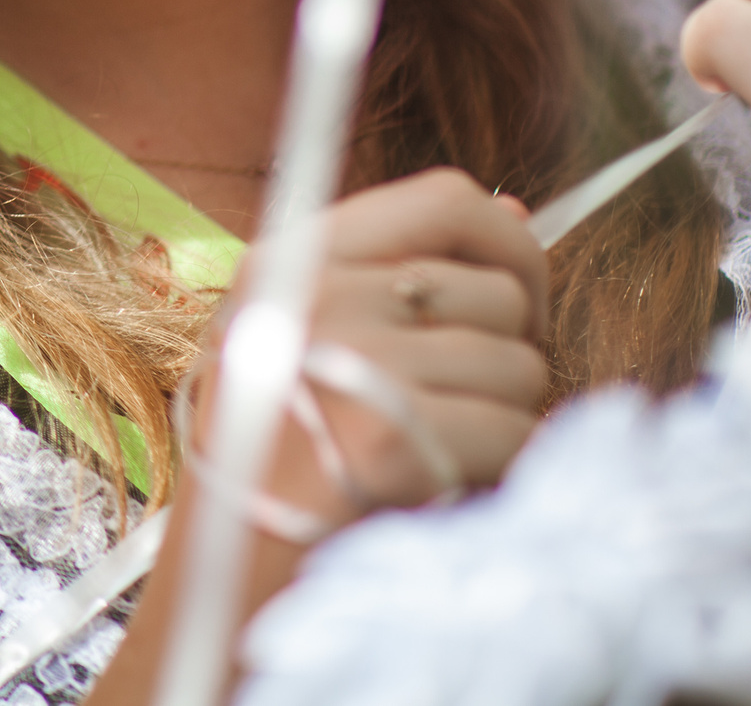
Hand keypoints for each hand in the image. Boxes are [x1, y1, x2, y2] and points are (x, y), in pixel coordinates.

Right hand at [236, 168, 550, 521]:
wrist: (232, 550)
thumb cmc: (277, 442)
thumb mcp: (307, 327)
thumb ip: (402, 266)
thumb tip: (516, 212)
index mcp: (294, 258)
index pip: (447, 200)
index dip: (508, 242)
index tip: (516, 293)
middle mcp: (322, 297)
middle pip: (498, 292)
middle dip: (504, 350)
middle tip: (457, 396)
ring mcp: (357, 365)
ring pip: (519, 365)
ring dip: (502, 413)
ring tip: (437, 441)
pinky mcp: (394, 442)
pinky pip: (515, 431)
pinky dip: (502, 466)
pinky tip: (450, 479)